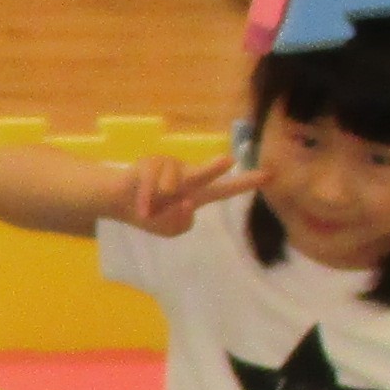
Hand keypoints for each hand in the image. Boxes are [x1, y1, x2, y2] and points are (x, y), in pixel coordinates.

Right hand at [111, 153, 246, 238]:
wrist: (119, 200)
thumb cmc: (151, 213)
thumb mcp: (171, 229)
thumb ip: (182, 223)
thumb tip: (185, 202)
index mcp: (198, 193)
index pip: (225, 189)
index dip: (246, 183)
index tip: (270, 176)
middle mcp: (187, 176)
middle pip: (203, 173)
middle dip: (214, 168)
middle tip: (228, 160)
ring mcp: (169, 167)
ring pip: (171, 187)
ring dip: (159, 203)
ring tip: (150, 209)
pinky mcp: (149, 163)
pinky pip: (151, 186)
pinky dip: (146, 201)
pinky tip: (142, 208)